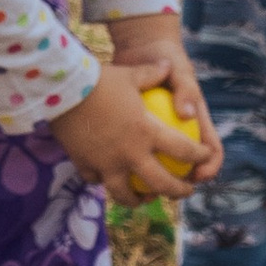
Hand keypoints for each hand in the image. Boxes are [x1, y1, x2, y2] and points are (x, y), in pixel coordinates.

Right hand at [54, 58, 216, 201]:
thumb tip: (166, 66)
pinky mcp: (84, 164)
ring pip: (125, 194)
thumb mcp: (130, 73)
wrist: (61, 90)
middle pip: (161, 184)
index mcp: (146, 132)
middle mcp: (129, 154)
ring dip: (138, 199)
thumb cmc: (99, 79)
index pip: (182, 150)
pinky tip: (106, 178)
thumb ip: (153, 73)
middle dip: (178, 191)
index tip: (204, 157)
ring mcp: (106, 163)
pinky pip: (96, 179)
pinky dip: (103, 180)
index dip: (199, 155)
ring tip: (144, 197)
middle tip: (185, 190)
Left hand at [85, 11, 223, 183]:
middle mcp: (179, 132)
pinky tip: (113, 171)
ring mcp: (158, 134)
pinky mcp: (137, 132)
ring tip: (139, 191)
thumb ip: (185, 89)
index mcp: (196, 122)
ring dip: (152, 182)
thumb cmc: (164, 57)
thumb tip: (187, 115)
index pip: (210, 150)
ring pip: (158, 166)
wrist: (141, 47)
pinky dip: (127, 161)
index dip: (210, 167)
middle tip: (165, 190)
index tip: (198, 176)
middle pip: (184, 167)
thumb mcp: (177, 70)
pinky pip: (134, 151)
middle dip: (179, 185)